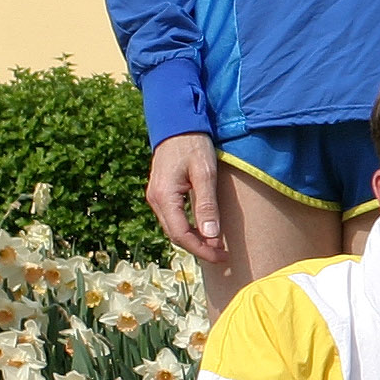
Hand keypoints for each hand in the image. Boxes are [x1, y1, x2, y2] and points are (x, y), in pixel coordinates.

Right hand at [149, 132, 227, 264]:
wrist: (177, 123)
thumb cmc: (193, 144)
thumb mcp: (205, 173)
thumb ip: (207, 205)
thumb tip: (211, 235)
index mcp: (164, 197)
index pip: (181, 235)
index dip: (201, 250)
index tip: (222, 257)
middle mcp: (155, 200)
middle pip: (175, 235)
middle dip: (199, 248)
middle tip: (223, 255)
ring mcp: (156, 197)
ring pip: (173, 228)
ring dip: (194, 240)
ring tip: (216, 246)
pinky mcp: (161, 193)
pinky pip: (173, 218)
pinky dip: (188, 228)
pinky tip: (204, 230)